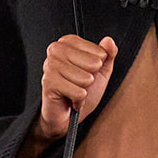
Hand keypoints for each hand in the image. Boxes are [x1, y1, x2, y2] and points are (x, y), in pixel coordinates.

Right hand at [18, 35, 118, 157]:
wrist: (66, 115)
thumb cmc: (81, 91)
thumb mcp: (100, 72)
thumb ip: (108, 55)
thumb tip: (109, 41)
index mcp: (68, 42)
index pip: (96, 49)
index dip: (99, 65)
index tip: (90, 71)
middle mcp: (56, 50)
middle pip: (91, 62)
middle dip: (92, 78)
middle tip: (83, 84)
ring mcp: (50, 66)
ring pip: (84, 78)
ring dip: (84, 90)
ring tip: (76, 91)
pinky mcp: (48, 83)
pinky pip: (77, 92)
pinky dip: (79, 101)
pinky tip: (72, 100)